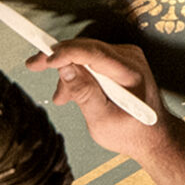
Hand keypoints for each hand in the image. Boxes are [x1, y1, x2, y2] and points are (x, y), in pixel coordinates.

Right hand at [28, 38, 169, 160]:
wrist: (153, 136)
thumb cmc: (131, 133)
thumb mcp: (103, 120)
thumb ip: (84, 94)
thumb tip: (64, 69)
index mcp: (130, 72)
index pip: (93, 52)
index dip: (66, 53)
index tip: (44, 61)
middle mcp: (130, 58)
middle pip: (86, 48)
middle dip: (58, 59)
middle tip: (32, 66)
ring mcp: (126, 57)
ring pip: (85, 54)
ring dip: (67, 71)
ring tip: (60, 99)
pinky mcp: (119, 61)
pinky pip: (91, 59)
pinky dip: (78, 74)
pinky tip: (70, 93)